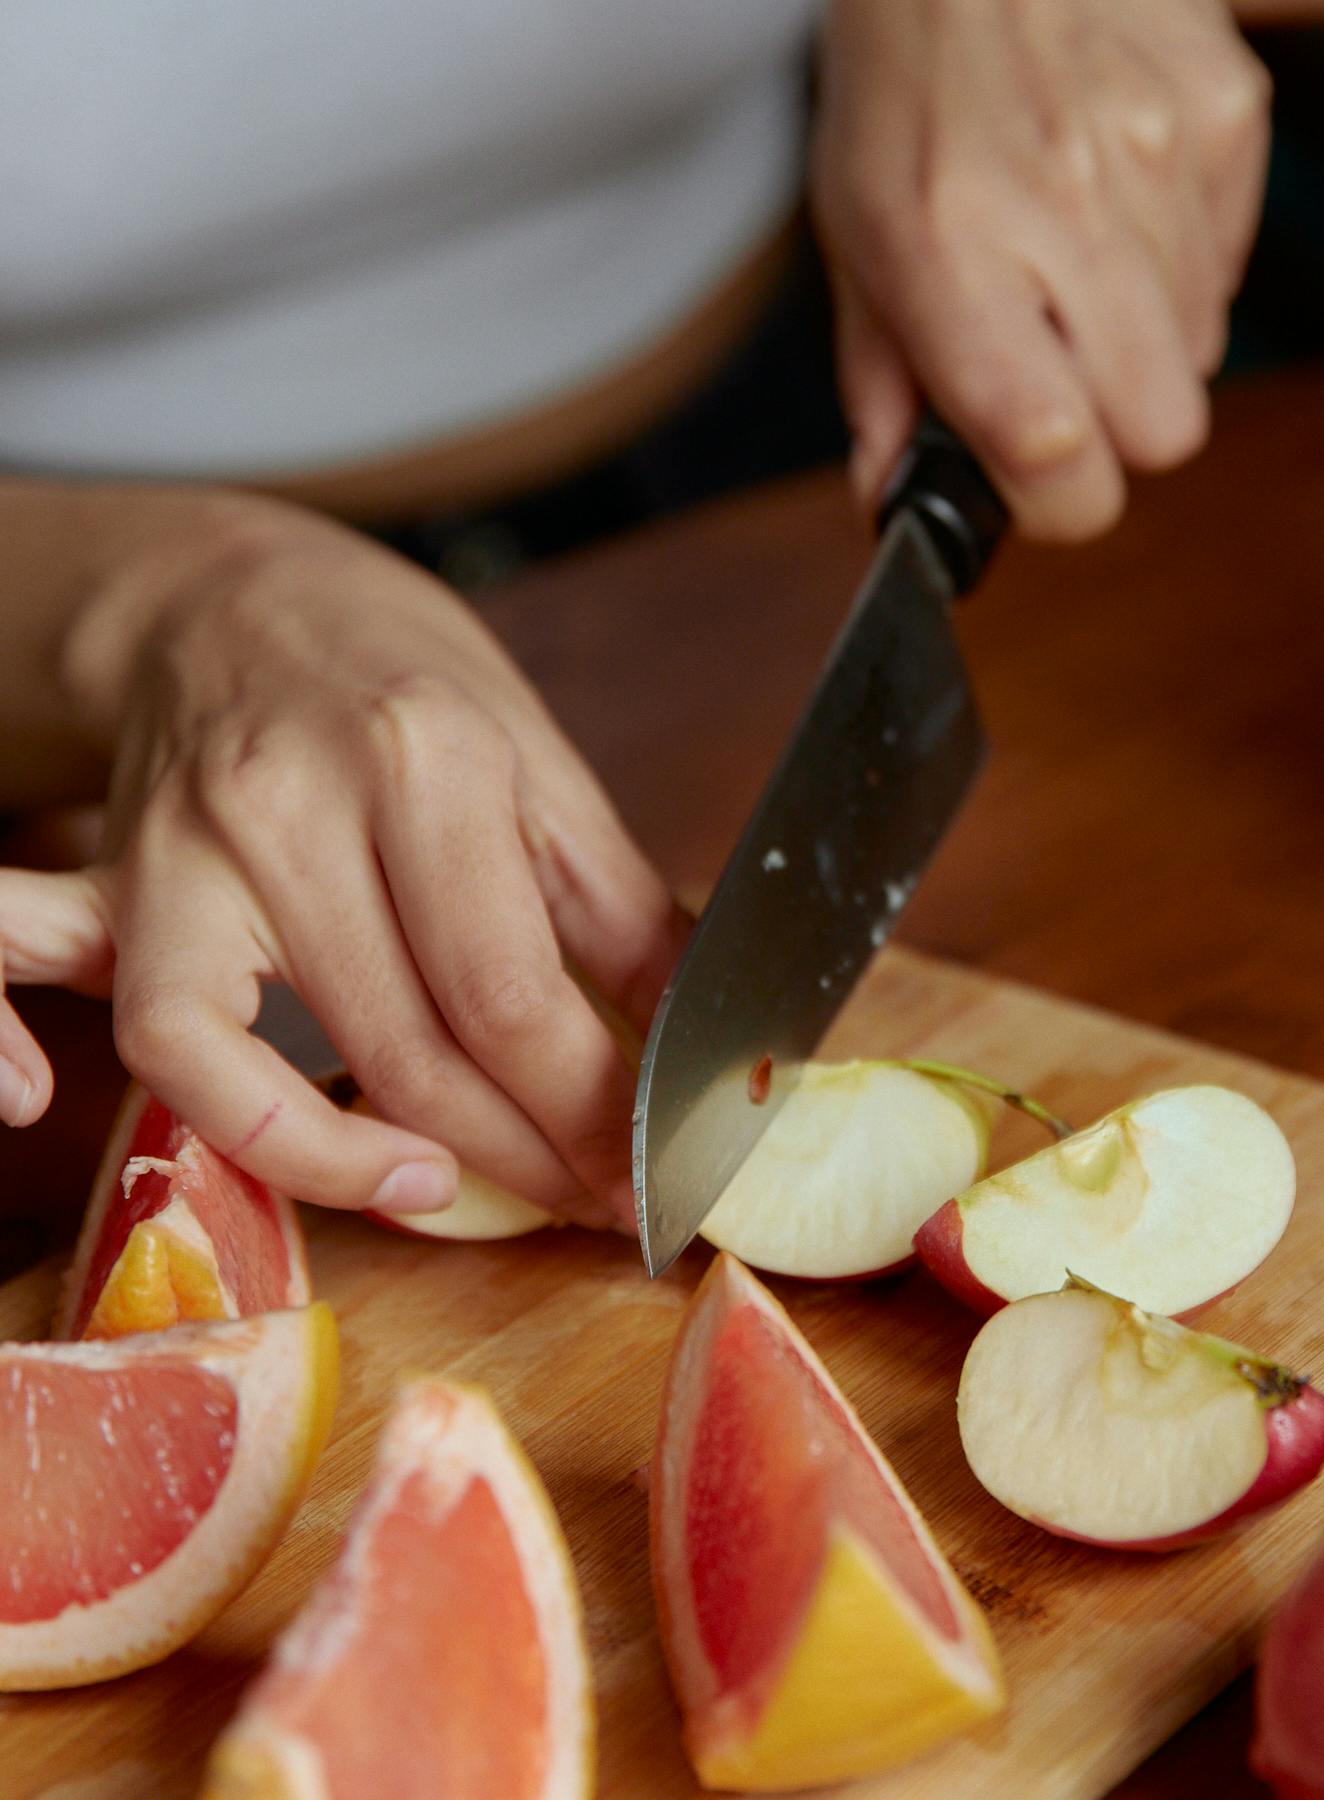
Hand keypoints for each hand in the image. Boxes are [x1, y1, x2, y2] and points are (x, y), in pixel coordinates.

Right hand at [0, 502, 682, 1227]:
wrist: (223, 602)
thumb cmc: (397, 675)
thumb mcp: (540, 759)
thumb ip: (623, 909)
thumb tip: (714, 1042)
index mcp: (429, 754)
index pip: (512, 991)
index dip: (593, 1107)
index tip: (656, 1166)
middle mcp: (298, 805)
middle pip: (421, 1048)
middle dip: (537, 1151)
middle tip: (607, 1197)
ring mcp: (197, 856)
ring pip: (311, 1068)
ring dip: (437, 1163)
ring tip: (520, 1187)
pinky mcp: (134, 896)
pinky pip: (176, 1058)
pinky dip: (268, 1139)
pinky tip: (369, 1164)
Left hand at [811, 0, 1270, 537]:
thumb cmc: (911, 75)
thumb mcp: (851, 217)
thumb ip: (882, 378)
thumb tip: (895, 507)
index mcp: (942, 242)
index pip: (1053, 448)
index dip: (1058, 495)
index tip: (1039, 471)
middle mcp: (1054, 201)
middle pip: (1162, 430)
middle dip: (1119, 427)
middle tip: (1065, 363)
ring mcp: (1153, 153)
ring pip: (1198, 353)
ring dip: (1142, 329)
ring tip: (1075, 231)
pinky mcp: (1228, 115)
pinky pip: (1228, 266)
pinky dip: (1182, 253)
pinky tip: (1121, 174)